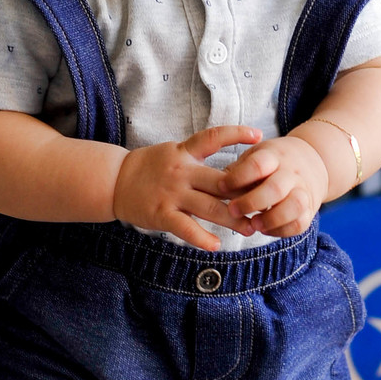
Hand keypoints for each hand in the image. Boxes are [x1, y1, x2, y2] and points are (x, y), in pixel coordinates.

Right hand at [113, 125, 262, 251]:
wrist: (114, 180)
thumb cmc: (149, 167)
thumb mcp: (174, 152)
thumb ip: (199, 157)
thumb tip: (234, 167)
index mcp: (185, 152)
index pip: (213, 137)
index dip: (236, 134)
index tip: (259, 136)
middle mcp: (181, 171)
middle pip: (221, 182)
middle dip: (245, 194)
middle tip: (266, 204)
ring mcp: (172, 194)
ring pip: (210, 208)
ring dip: (233, 220)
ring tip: (250, 229)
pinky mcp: (162, 214)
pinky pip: (186, 228)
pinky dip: (202, 238)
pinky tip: (217, 245)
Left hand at [220, 135, 329, 238]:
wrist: (312, 161)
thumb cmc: (273, 161)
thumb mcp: (256, 155)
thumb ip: (237, 170)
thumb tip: (214, 186)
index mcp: (274, 156)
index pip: (258, 164)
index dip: (238, 177)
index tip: (221, 187)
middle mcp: (291, 173)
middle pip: (275, 188)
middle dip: (251, 202)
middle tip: (232, 210)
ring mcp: (303, 191)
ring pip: (294, 206)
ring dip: (271, 219)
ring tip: (253, 225)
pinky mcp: (310, 210)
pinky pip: (299, 224)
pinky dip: (281, 230)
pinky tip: (264, 230)